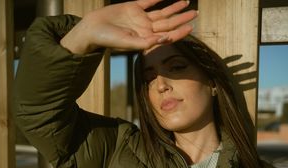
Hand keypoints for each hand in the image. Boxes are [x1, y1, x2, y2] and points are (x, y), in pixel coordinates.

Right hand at [61, 0, 197, 53]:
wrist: (92, 28)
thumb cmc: (109, 40)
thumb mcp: (129, 43)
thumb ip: (147, 42)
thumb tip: (166, 38)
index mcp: (147, 39)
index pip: (168, 35)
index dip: (180, 31)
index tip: (191, 27)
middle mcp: (146, 28)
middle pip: (168, 23)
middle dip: (182, 18)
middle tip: (195, 13)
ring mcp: (140, 18)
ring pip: (162, 12)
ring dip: (174, 8)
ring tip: (186, 3)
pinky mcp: (133, 7)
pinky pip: (148, 1)